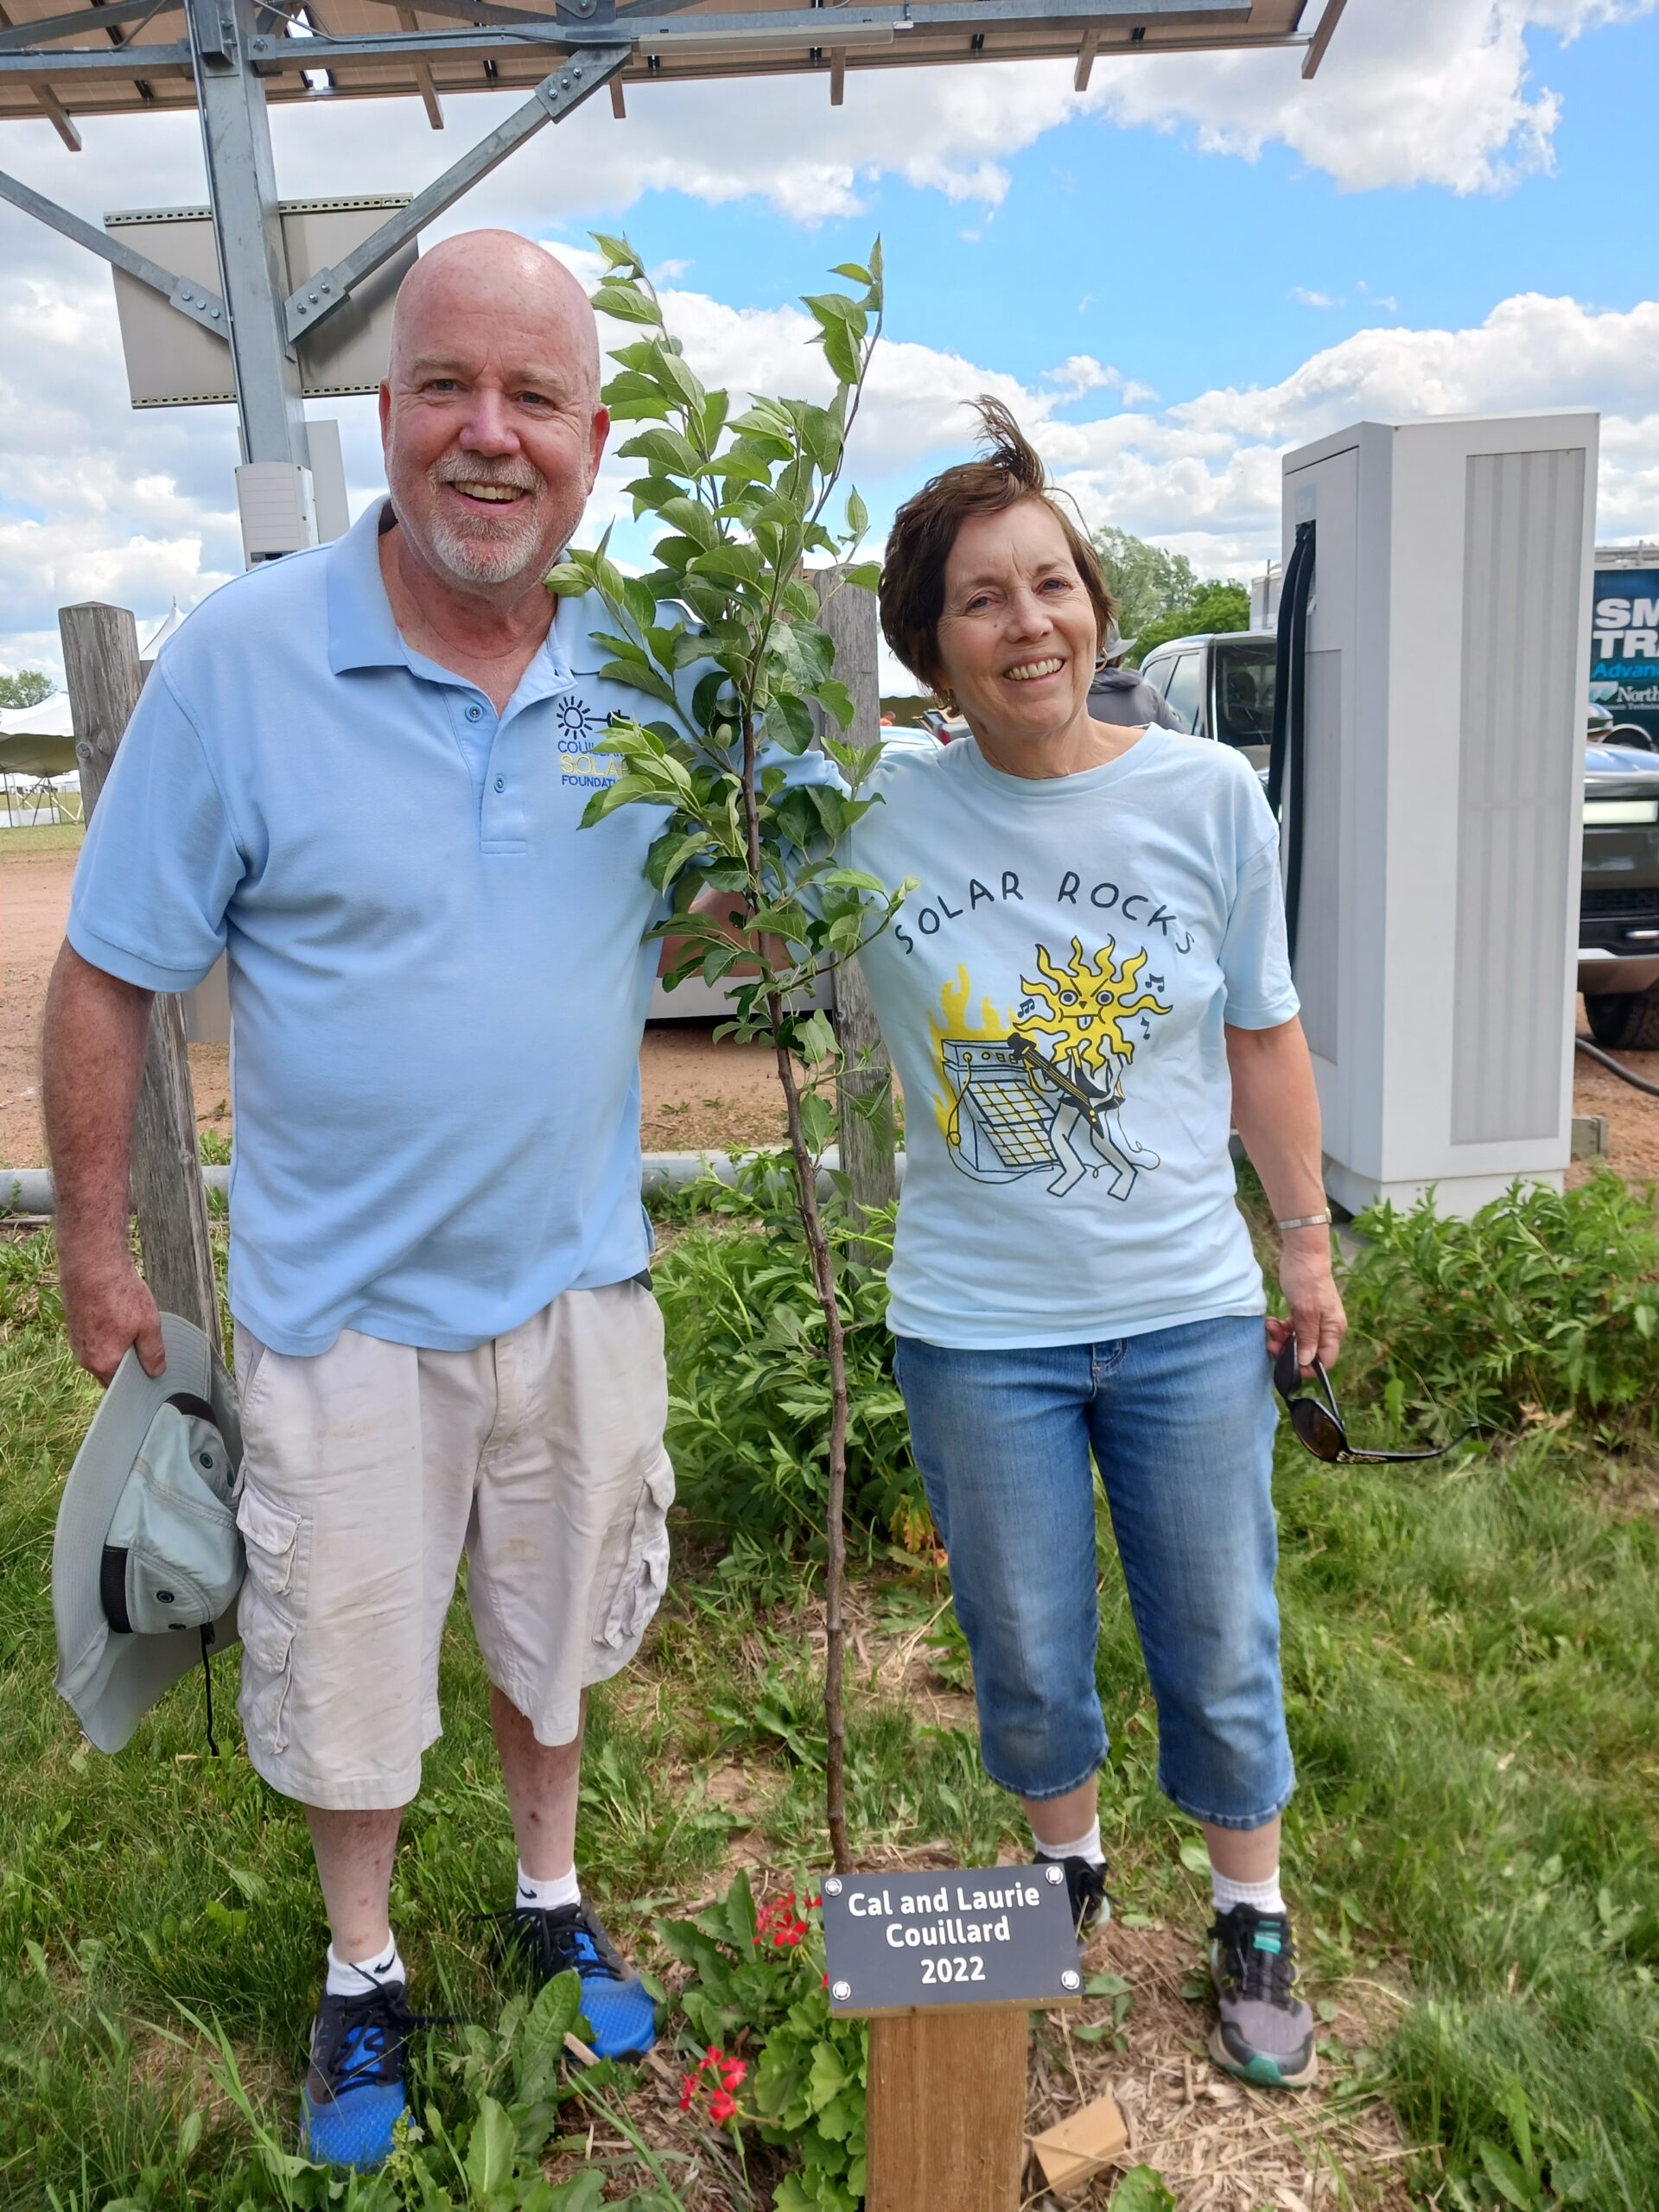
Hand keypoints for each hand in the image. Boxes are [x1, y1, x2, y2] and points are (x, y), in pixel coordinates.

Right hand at [59, 1245, 164, 1385]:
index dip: (137, 1379)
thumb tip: (156, 1372)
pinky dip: (105, 1334)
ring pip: (101, 1354)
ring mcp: (77, 1342)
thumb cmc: (119, 1294)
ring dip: (115, 1347)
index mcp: (104, 1363)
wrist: (92, 1266)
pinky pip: (93, 1340)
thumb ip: (153, 1353)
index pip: (122, 1386)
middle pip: (110, 1371)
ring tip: (130, 1326)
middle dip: (126, 1363)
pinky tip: (116, 1318)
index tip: (149, 1371)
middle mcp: (85, 1357)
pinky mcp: (74, 1327)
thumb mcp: (148, 1325)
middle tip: (144, 1345)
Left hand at [1265, 1233, 1345, 1374]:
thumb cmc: (1307, 1282)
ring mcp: (1315, 1320)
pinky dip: (1282, 1328)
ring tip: (1270, 1327)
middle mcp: (1327, 1328)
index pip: (1325, 1360)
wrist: (1303, 1255)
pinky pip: (1293, 1329)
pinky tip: (1272, 1321)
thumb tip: (1307, 1362)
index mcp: (1333, 1330)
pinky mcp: (1303, 1313)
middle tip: (1271, 1344)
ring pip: (1298, 1341)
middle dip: (1289, 1351)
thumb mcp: (1305, 1312)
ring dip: (1282, 1338)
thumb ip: (1307, 1338)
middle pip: (1309, 1352)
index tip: (1287, 1365)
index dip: (1307, 1367)